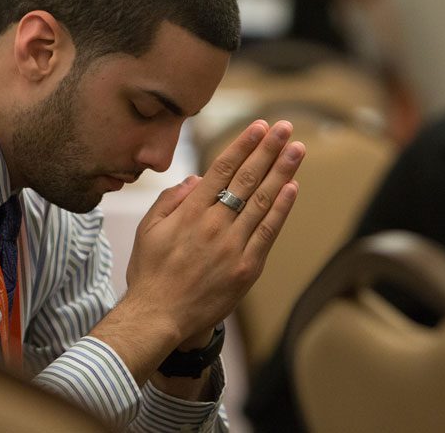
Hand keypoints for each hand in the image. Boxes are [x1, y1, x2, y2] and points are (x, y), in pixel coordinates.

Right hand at [124, 120, 304, 349]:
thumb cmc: (150, 273)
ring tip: (297, 149)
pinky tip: (292, 188)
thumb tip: (197, 179)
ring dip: (282, 172)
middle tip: (285, 128)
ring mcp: (232, 246)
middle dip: (268, 150)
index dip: (243, 145)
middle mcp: (214, 224)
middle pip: (247, 179)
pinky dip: (282, 209)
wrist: (158, 316)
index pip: (222, 169)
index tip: (259, 127)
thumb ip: (171, 199)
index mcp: (190, 211)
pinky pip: (268, 232)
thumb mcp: (148, 229)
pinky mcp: (246, 267)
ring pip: (262, 201)